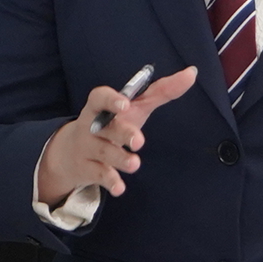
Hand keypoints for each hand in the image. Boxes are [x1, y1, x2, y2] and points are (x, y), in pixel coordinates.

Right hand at [36, 67, 199, 204]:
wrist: (71, 153)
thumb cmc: (112, 123)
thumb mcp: (135, 107)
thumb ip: (162, 91)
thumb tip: (191, 73)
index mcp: (101, 107)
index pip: (100, 97)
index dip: (111, 100)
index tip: (125, 103)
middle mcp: (92, 126)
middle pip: (106, 128)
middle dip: (122, 133)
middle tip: (139, 141)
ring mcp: (89, 148)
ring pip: (104, 153)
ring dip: (120, 159)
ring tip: (134, 164)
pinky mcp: (88, 169)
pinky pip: (99, 175)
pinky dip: (110, 182)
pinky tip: (120, 188)